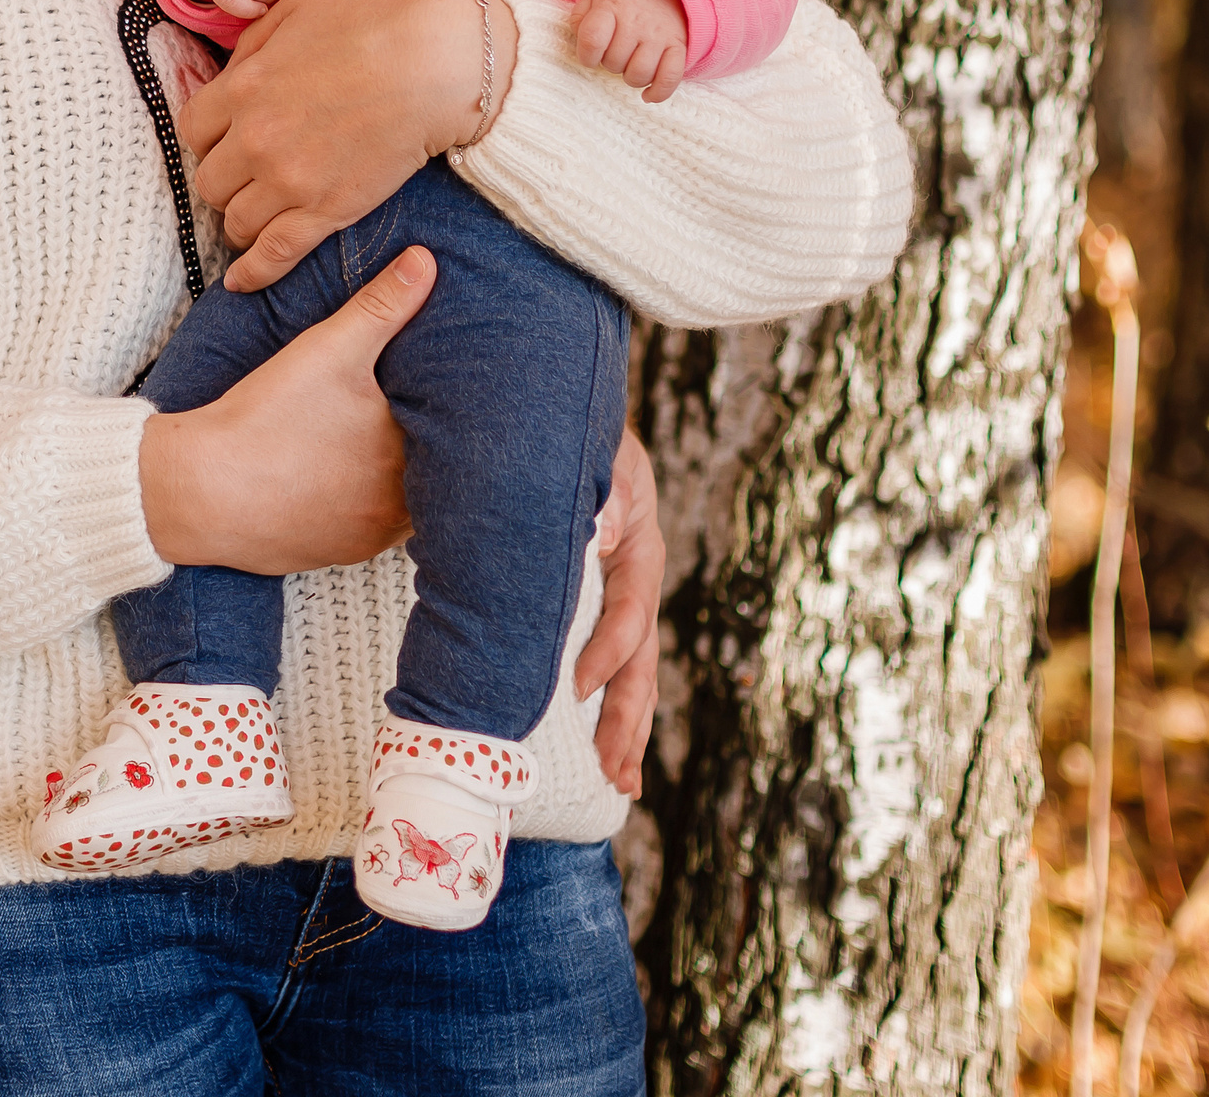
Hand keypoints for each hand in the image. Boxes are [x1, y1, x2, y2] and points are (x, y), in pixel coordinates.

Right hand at [137, 246, 430, 573]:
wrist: (202, 491)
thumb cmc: (267, 420)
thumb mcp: (328, 350)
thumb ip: (381, 306)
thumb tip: (425, 262)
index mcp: (410, 457)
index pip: (455, 435)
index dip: (451, 413)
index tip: (445, 394)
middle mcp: (399, 508)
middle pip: (432, 473)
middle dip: (424, 446)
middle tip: (407, 416)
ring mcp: (368, 538)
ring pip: (401, 505)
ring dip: (395, 480)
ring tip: (378, 446)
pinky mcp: (336, 554)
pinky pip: (365, 529)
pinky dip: (360, 505)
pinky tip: (340, 478)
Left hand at [179, 0, 517, 291]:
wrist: (435, 66)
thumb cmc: (372, 25)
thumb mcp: (296, 8)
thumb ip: (253, 42)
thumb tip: (232, 71)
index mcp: (242, 88)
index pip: (193, 130)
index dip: (209, 136)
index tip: (226, 139)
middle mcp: (254, 140)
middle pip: (209, 181)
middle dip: (225, 178)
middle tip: (246, 176)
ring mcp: (289, 181)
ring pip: (235, 221)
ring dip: (241, 219)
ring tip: (257, 215)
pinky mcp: (326, 212)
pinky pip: (274, 254)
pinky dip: (253, 273)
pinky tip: (242, 282)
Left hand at [573, 0, 688, 102]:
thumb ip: (580, 17)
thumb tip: (581, 42)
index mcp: (611, 6)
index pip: (593, 39)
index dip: (586, 55)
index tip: (589, 56)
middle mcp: (637, 21)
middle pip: (614, 61)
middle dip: (608, 63)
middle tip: (614, 52)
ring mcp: (659, 35)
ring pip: (640, 74)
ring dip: (630, 77)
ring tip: (629, 64)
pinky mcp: (679, 47)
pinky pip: (670, 77)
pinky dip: (658, 92)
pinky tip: (647, 95)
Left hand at [574, 429, 663, 793]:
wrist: (568, 425)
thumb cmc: (580, 441)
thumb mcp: (600, 458)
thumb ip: (605, 495)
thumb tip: (607, 535)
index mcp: (639, 551)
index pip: (629, 613)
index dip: (608, 653)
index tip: (578, 688)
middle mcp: (639, 582)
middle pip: (641, 660)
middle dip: (628, 718)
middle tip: (614, 771)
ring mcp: (626, 598)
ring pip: (635, 673)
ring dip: (628, 729)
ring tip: (621, 783)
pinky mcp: (604, 606)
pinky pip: (615, 663)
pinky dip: (612, 707)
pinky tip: (608, 755)